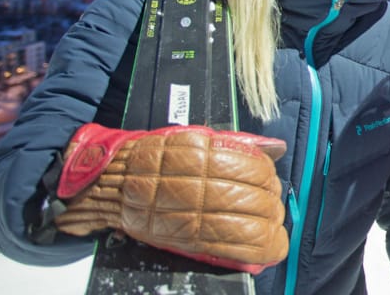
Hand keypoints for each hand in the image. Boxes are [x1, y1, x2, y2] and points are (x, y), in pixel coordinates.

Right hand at [54, 123, 288, 273]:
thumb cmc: (157, 159)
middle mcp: (201, 186)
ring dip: (270, 227)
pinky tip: (269, 246)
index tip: (268, 181)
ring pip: (253, 227)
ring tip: (271, 224)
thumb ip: (240, 145)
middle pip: (259, 200)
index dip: (269, 178)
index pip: (257, 171)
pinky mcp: (190, 239)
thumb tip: (276, 148)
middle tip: (270, 204)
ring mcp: (195, 216)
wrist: (113, 184)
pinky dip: (259, 249)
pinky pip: (235, 249)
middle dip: (272, 204)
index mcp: (205, 156)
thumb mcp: (198, 140)